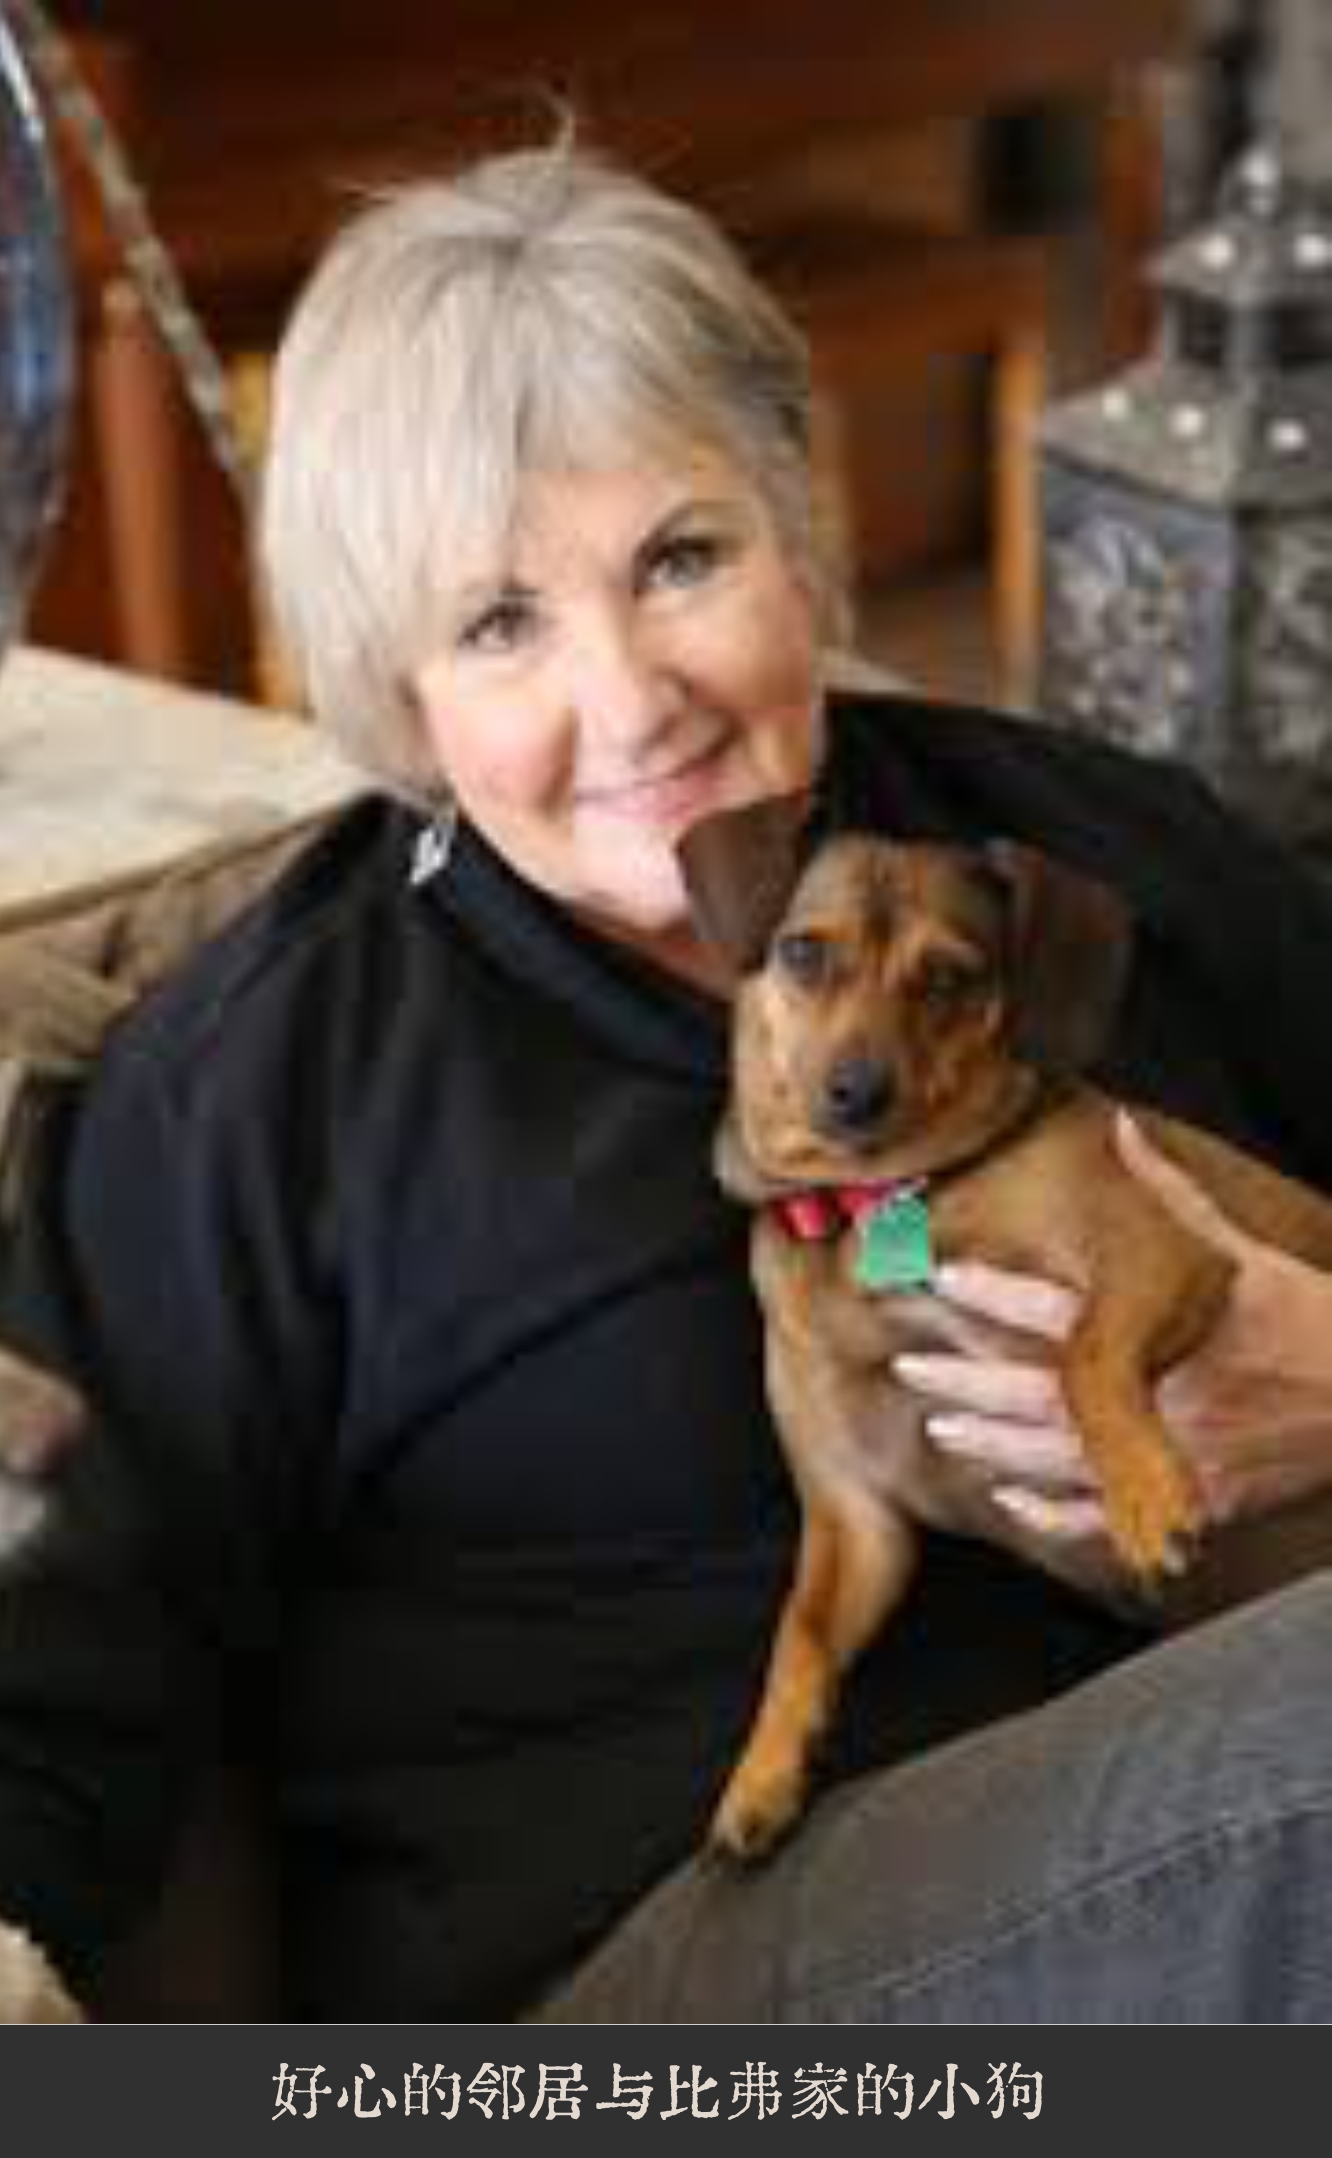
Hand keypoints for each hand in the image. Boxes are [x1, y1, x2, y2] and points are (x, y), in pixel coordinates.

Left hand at [891, 1112, 1331, 1587]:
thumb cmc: (1308, 1320)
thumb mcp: (1242, 1252)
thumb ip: (1174, 1194)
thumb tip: (1123, 1126)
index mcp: (1164, 1333)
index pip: (1058, 1312)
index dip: (992, 1295)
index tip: (939, 1280)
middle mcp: (1159, 1398)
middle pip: (1039, 1393)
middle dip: (967, 1378)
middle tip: (908, 1363)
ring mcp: (1172, 1458)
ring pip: (1059, 1457)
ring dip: (993, 1440)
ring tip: (941, 1421)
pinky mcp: (1192, 1503)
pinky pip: (1105, 1515)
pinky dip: (1052, 1508)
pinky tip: (1009, 1491)